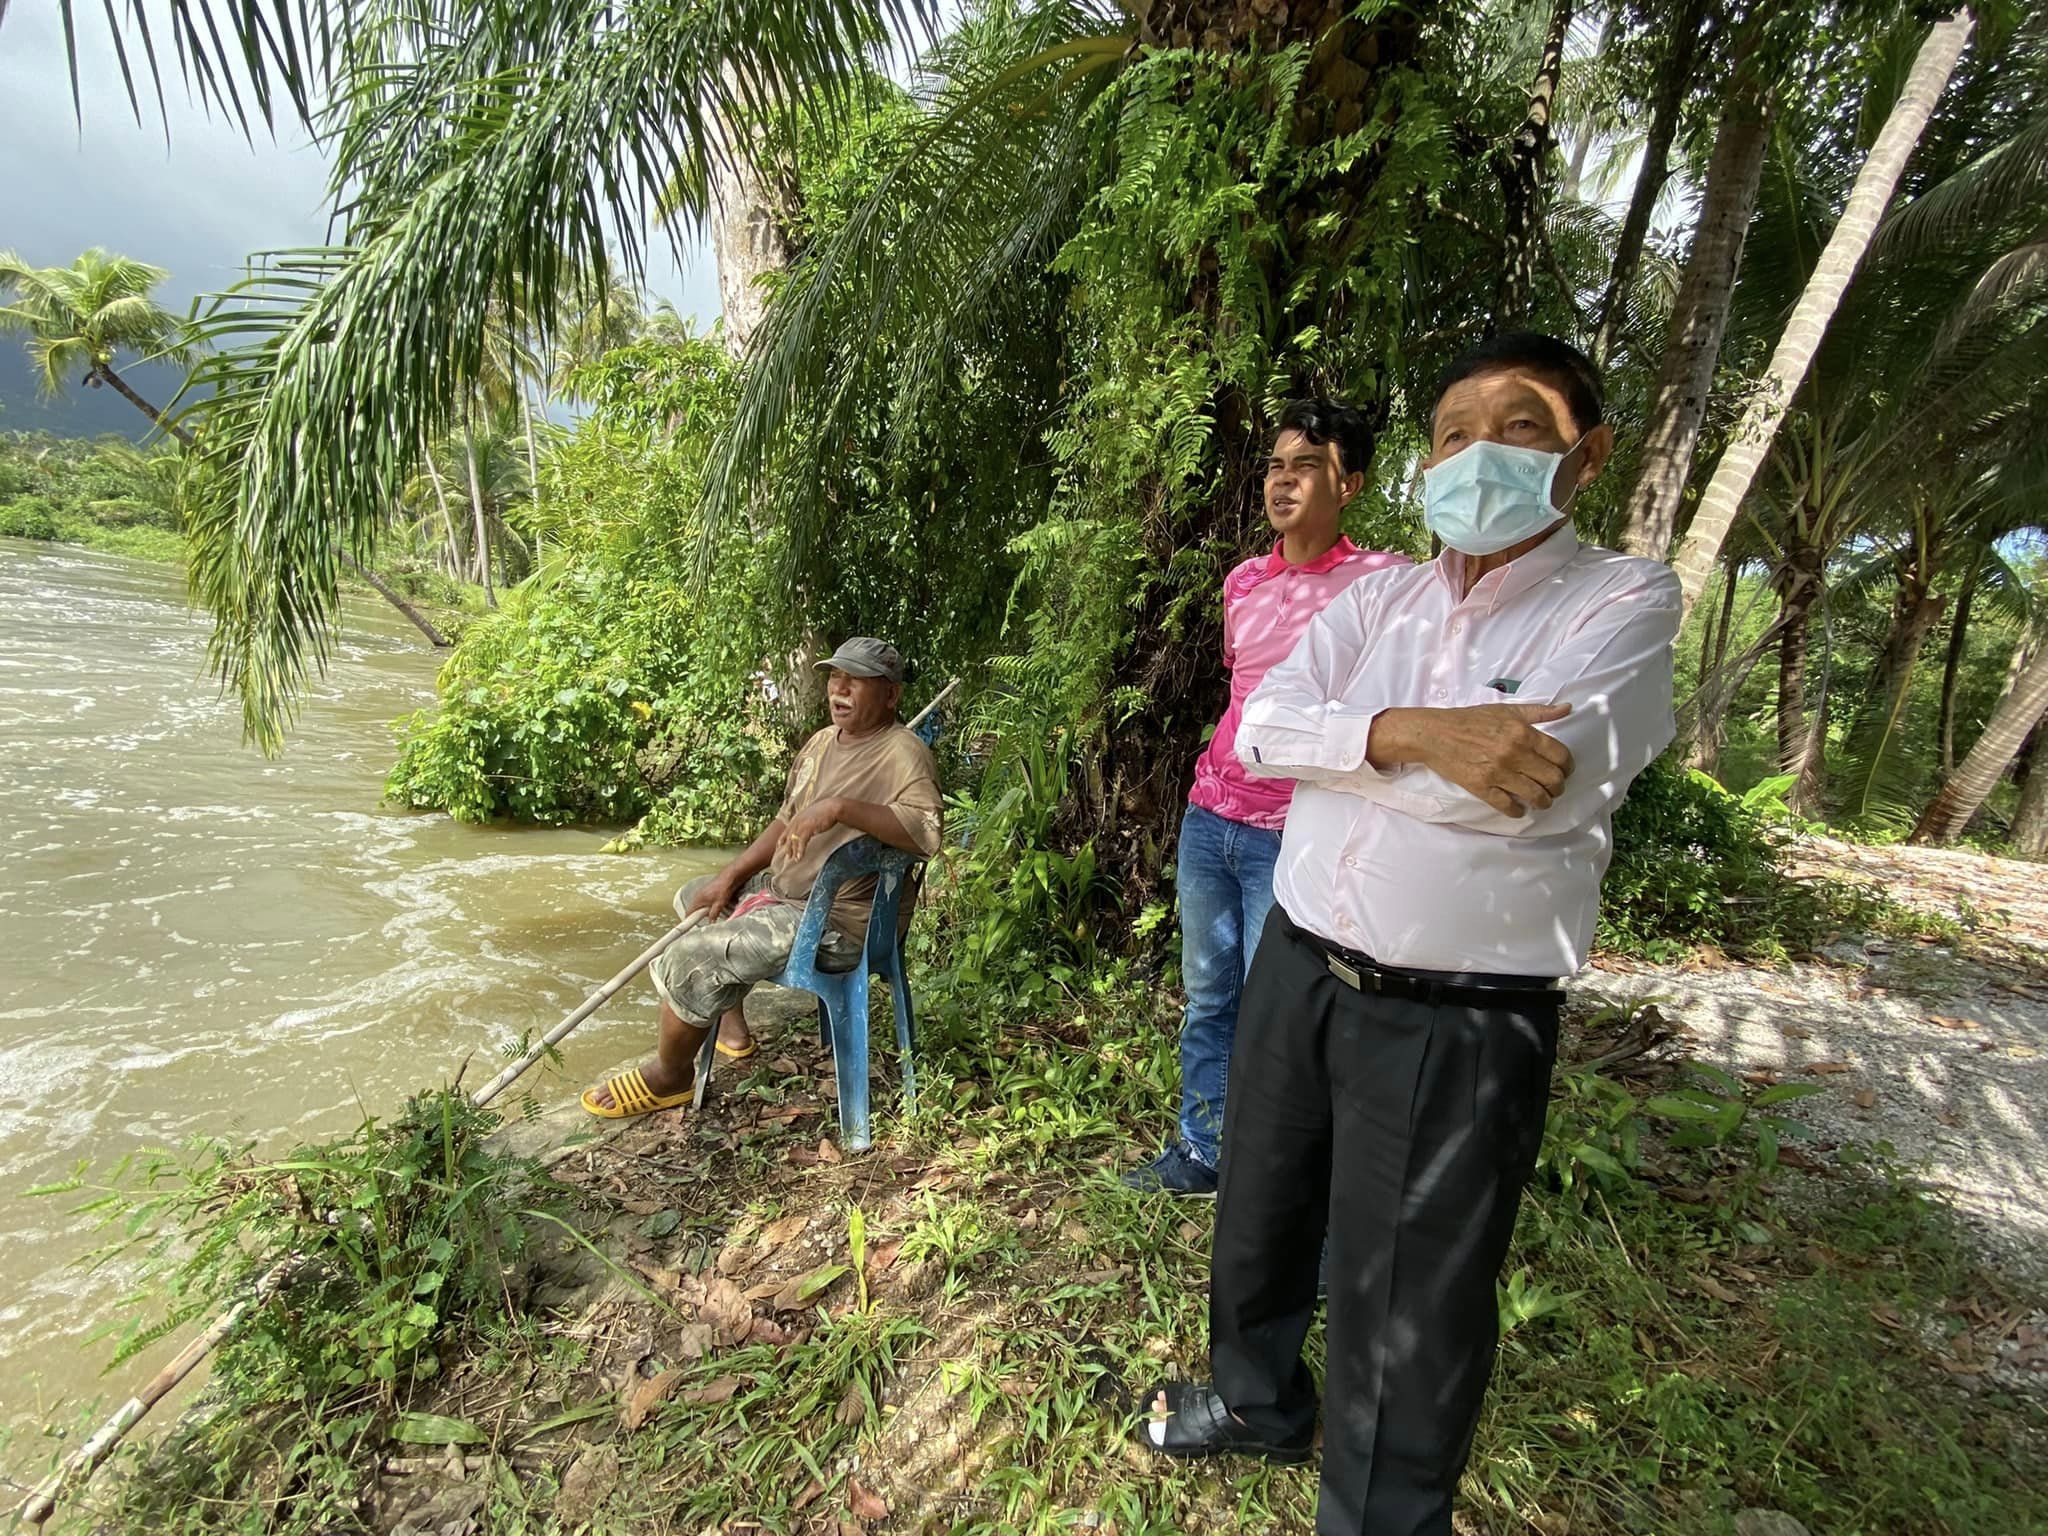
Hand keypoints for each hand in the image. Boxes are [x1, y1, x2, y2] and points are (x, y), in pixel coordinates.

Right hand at [684, 872, 741, 920]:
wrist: (729, 877)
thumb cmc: (723, 887)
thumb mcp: (719, 904)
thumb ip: (713, 914)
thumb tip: (711, 922)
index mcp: (698, 899)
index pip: (688, 913)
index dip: (688, 920)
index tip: (688, 926)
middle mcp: (699, 896)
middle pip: (698, 910)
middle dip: (706, 915)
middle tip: (713, 916)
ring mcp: (704, 894)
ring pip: (706, 906)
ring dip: (714, 909)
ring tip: (723, 906)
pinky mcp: (710, 892)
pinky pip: (711, 902)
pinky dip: (717, 904)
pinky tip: (725, 902)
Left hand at [779, 797, 841, 862]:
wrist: (833, 807)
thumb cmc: (826, 810)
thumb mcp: (813, 814)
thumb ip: (807, 819)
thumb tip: (808, 825)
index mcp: (799, 817)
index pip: (788, 828)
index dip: (783, 837)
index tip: (779, 844)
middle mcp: (798, 820)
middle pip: (790, 836)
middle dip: (788, 847)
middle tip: (788, 856)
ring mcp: (802, 824)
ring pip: (794, 840)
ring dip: (794, 850)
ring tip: (795, 859)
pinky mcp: (808, 828)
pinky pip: (801, 841)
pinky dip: (800, 850)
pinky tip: (800, 856)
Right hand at [1410, 702, 1574, 817]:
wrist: (1435, 734)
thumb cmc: (1470, 720)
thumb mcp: (1507, 710)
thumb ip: (1539, 712)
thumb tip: (1567, 708)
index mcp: (1523, 733)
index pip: (1561, 756)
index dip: (1568, 767)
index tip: (1564, 770)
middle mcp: (1514, 753)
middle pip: (1553, 779)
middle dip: (1558, 787)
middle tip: (1554, 788)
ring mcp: (1498, 773)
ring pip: (1535, 796)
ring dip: (1543, 802)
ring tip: (1540, 800)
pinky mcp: (1482, 787)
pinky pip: (1509, 806)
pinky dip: (1518, 811)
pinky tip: (1519, 808)